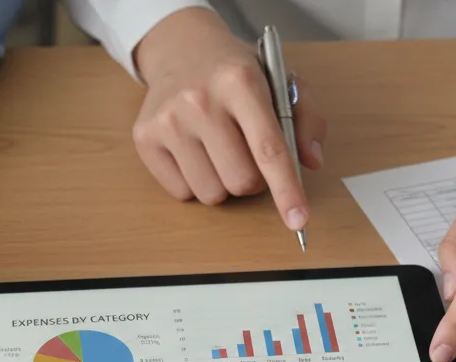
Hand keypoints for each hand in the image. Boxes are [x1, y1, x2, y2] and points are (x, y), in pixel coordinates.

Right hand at [131, 8, 326, 229]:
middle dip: (253, 181)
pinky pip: (182, 193)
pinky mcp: (145, 137)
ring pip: (211, 193)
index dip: (287, 189)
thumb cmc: (235, 72)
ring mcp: (168, 120)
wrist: (180, 47)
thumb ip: (306, 119)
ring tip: (219, 152)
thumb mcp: (280, 80)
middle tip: (249, 156)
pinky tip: (195, 153)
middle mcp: (200, 100)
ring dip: (223, 184)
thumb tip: (310, 162)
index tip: (298, 220)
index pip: (268, 149)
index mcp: (240, 81)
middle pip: (240, 181)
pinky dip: (195, 183)